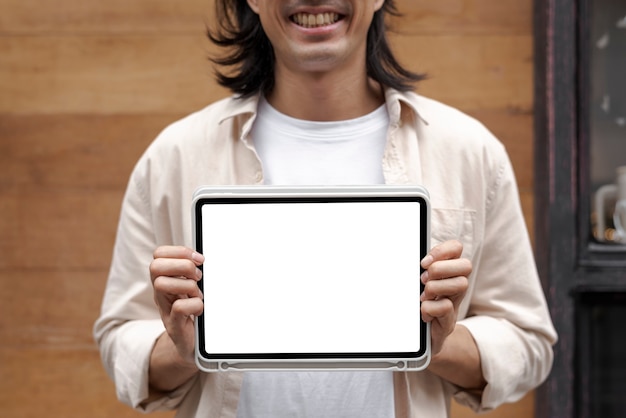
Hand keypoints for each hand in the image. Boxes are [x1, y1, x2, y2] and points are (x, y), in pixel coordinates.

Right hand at [149, 245, 204, 365]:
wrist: (194, 345)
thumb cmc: (195, 312)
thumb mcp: (195, 288)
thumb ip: (195, 272)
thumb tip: (205, 257)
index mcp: (166, 279)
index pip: (159, 254)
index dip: (179, 251)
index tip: (199, 259)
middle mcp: (161, 292)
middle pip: (156, 266)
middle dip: (181, 266)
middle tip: (198, 276)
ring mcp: (165, 309)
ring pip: (162, 284)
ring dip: (187, 285)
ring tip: (199, 294)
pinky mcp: (174, 325)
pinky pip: (179, 307)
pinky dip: (194, 305)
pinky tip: (199, 309)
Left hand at [420, 240, 470, 355]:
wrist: (420, 340)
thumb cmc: (417, 305)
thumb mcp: (415, 284)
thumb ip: (416, 269)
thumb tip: (403, 253)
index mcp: (447, 272)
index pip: (456, 248)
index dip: (442, 251)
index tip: (424, 262)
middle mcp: (456, 286)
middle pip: (466, 265)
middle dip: (441, 269)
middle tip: (424, 279)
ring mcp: (455, 304)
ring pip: (461, 284)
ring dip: (436, 287)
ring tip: (423, 296)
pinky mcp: (449, 322)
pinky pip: (446, 307)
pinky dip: (430, 307)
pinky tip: (423, 312)